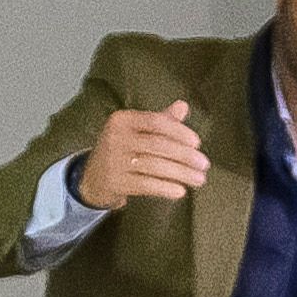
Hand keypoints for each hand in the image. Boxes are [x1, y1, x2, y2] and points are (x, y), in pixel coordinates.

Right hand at [78, 101, 209, 207]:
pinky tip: (181, 191)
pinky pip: (145, 185)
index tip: (197, 143)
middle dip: (185, 156)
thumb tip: (183, 106)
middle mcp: (116, 137)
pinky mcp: (115, 182)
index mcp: (123, 120)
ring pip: (154, 166)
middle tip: (204, 165)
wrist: (92, 178)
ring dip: (181, 173)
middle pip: (157, 145)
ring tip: (199, 179)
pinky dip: (165, 188)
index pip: (155, 122)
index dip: (179, 132)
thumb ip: (160, 120)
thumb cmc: (122, 151)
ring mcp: (114, 161)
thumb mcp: (136, 132)